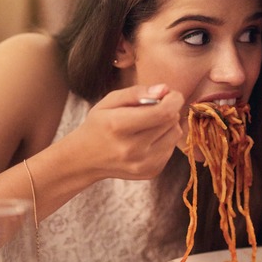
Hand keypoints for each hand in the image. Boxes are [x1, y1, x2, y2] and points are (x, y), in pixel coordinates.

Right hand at [61, 84, 183, 180]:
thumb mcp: (109, 102)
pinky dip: (165, 139)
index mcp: (119, 126)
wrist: (86, 159)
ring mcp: (143, 164)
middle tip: (156, 107)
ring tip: (149, 124)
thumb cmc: (99, 124)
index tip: (171, 94)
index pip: (162, 112)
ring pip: (176, 134)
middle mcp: (132, 149)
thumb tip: (165, 90)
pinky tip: (148, 139)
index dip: (173, 99)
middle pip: (171, 121)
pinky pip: (171, 148)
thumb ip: (137, 92)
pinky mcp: (152, 172)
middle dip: (169, 109)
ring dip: (168, 124)